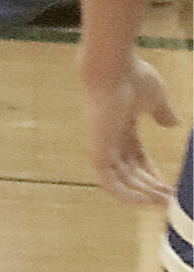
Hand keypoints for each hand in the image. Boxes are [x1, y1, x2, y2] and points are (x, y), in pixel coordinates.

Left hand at [80, 53, 178, 205]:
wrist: (114, 69)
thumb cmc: (133, 77)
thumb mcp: (156, 99)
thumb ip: (163, 112)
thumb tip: (173, 123)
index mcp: (122, 129)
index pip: (136, 159)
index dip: (153, 175)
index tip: (170, 187)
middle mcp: (110, 140)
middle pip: (130, 173)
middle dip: (150, 188)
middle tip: (171, 199)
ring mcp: (102, 147)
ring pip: (122, 181)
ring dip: (143, 194)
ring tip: (164, 202)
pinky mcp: (97, 152)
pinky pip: (110, 183)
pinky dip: (127, 195)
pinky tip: (147, 201)